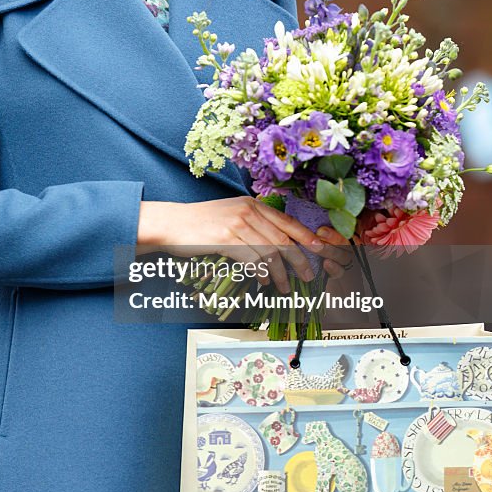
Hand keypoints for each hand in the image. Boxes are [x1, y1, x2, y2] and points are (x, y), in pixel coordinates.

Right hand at [137, 198, 350, 294]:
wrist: (171, 223)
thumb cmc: (199, 222)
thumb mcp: (229, 214)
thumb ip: (251, 223)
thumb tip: (274, 245)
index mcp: (251, 204)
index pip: (286, 221)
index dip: (306, 237)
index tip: (320, 250)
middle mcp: (247, 211)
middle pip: (283, 239)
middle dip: (300, 260)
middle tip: (308, 276)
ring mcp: (236, 224)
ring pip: (270, 252)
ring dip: (282, 274)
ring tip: (286, 287)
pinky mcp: (224, 239)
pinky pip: (252, 259)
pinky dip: (262, 274)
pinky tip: (264, 282)